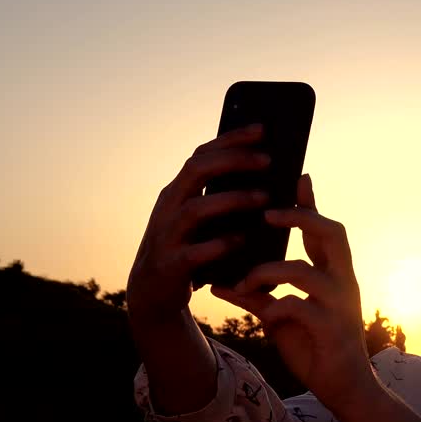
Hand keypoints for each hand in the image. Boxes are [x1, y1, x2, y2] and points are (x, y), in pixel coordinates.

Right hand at [126, 123, 271, 326]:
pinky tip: (243, 241)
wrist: (152, 292)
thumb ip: (221, 197)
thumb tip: (265, 176)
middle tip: (268, 160)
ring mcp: (166, 235)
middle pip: (196, 171)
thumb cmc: (187, 249)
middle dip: (233, 161)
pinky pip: (195, 251)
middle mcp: (169, 207)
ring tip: (265, 198)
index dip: (231, 140)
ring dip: (233, 200)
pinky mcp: (172, 265)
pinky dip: (220, 244)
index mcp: (178, 191)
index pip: (202, 154)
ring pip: (196, 209)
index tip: (262, 129)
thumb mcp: (199, 220)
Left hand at [211, 172, 377, 409]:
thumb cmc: (314, 348)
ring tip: (244, 280)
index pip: (324, 229)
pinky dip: (274, 305)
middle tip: (269, 211)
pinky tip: (262, 311)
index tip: (296, 176)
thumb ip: (257, 296)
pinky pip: (297, 306)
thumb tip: (220, 281)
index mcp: (333, 274)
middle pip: (332, 232)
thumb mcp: (281, 317)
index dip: (310, 203)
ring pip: (304, 270)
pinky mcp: (330, 328)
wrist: (344, 389)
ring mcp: (339, 304)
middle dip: (301, 216)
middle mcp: (342, 282)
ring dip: (267, 271)